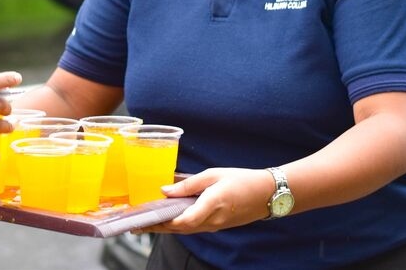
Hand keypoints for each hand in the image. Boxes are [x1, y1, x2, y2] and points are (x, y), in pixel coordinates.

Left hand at [137, 168, 273, 234]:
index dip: (165, 221)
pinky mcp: (217, 226)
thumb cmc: (241, 180)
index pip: (185, 220)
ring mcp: (216, 226)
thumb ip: (188, 184)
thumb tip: (165, 190)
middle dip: (158, 228)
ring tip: (147, 223)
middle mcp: (213, 221)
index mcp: (212, 204)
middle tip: (137, 225)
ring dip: (166, 228)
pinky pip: (194, 228)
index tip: (147, 218)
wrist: (267, 194)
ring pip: (186, 230)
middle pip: (180, 229)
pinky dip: (179, 225)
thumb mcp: (213, 175)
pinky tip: (168, 220)